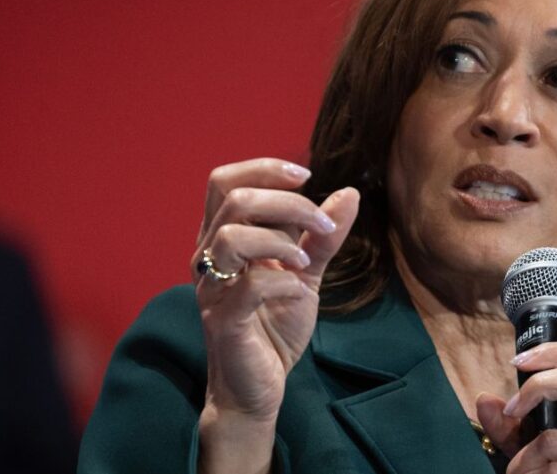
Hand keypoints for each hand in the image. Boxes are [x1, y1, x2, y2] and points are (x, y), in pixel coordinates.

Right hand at [192, 158, 358, 472]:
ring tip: (307, 260)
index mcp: (222, 238)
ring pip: (231, 236)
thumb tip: (349, 192)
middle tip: (323, 224)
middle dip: (288, 202)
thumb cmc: (274, 325)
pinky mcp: (223, 321)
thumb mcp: (308, 273)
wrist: (259, 386)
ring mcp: (212, 288)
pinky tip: (299, 290)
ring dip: (281, 237)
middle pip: (232, 199)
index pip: (225, 182)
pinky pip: (249, 286)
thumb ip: (324, 236)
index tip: (307, 175)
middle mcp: (208, 257)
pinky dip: (283, 279)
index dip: (265, 169)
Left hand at [476, 343, 556, 472]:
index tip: (518, 363)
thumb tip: (484, 400)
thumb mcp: (535, 446)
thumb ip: (509, 425)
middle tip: (512, 409)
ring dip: (523, 457)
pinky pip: (553, 472)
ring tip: (517, 471)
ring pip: (554, 439)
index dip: (556, 351)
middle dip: (539, 385)